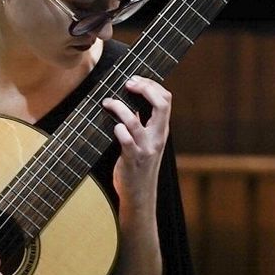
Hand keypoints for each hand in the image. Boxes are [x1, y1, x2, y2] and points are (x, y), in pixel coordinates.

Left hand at [104, 76, 170, 207]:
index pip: (166, 99)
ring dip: (118, 107)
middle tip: (127, 83)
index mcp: (161, 130)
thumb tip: (130, 99)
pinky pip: (125, 139)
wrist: (139, 195)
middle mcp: (157, 137)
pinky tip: (112, 127)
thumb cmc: (139, 165)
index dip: (152, 85)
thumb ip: (144, 123)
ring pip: (134, 120)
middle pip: (161, 104)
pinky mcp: (132, 159)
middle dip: (144, 88)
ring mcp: (146, 148)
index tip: (135, 79)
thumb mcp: (147, 142)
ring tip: (108, 102)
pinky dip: (117, 128)